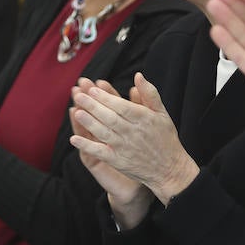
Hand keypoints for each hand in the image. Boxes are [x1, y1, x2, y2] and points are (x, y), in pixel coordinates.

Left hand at [69, 73, 198, 205]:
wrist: (170, 169)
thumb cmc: (165, 138)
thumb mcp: (162, 113)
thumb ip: (149, 93)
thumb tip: (138, 75)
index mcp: (144, 119)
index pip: (121, 106)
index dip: (106, 97)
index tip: (93, 89)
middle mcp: (133, 133)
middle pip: (110, 117)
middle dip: (93, 106)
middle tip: (79, 95)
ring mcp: (125, 148)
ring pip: (104, 133)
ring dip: (89, 123)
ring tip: (77, 112)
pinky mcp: (118, 161)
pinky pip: (100, 152)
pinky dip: (87, 146)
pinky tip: (74, 139)